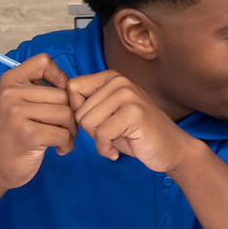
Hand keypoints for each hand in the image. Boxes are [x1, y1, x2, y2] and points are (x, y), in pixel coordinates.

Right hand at [0, 54, 75, 190]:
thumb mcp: (17, 104)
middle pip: (63, 95)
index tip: (59, 96)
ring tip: (59, 139)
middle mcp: (10, 94)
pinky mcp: (27, 134)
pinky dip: (66, 144)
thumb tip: (73, 84)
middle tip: (61, 128)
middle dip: (69, 114)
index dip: (59, 77)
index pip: (44, 61)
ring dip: (70, 131)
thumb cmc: (14, 134)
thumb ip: (39, 89)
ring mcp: (17, 114)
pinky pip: (63, 133)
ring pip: (66, 114)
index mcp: (9, 81)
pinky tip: (57, 149)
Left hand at [65, 70, 199, 173]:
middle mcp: (120, 81)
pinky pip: (101, 134)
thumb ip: (88, 103)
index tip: (95, 123)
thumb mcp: (108, 113)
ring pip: (87, 122)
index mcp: (112, 77)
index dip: (77, 112)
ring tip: (116, 140)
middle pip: (78, 110)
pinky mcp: (134, 113)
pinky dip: (105, 149)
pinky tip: (117, 151)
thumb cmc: (135, 134)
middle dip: (90, 130)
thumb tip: (57, 100)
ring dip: (98, 140)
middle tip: (111, 135)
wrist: (170, 149)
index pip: (72, 89)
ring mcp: (128, 95)